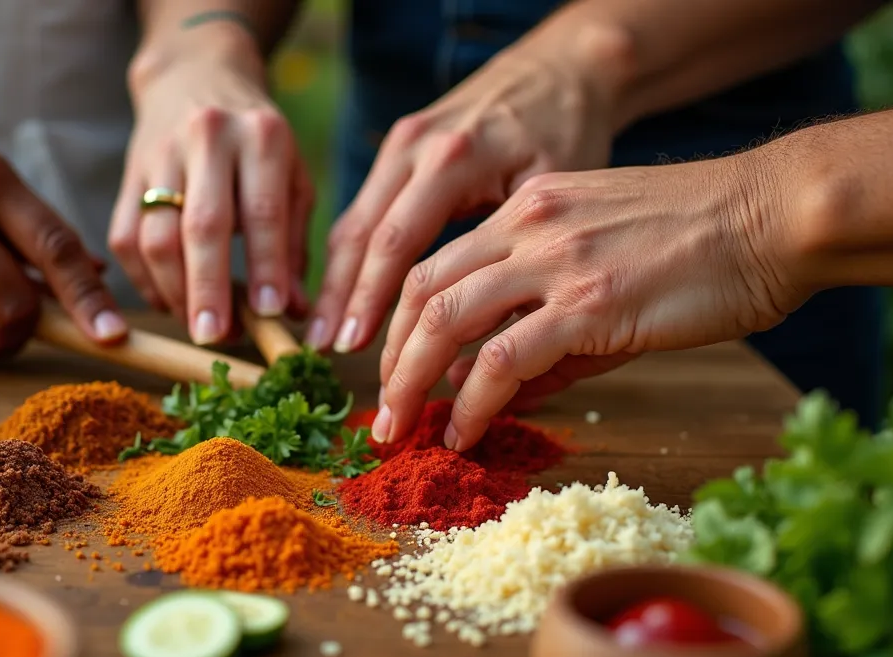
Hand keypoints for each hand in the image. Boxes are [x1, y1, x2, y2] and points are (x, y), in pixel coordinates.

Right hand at [109, 55, 312, 344]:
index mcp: (262, 136)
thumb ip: (294, 244)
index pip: (263, 210)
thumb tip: (293, 312)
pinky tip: (168, 303)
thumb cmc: (258, 143)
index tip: (272, 313)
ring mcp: (161, 154)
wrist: (195, 78)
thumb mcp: (292, 177)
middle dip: (208, 289)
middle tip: (214, 338)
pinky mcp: (127, 174)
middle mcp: (208, 138)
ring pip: (156, 237)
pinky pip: (125, 239)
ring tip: (199, 327)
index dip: (267, 266)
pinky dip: (145, 281)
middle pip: (202, 225)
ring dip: (175, 293)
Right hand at [308, 50, 614, 352]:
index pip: (397, 239)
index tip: (356, 346)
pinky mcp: (399, 150)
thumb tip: (495, 331)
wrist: (559, 68)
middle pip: (360, 233)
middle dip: (341, 298)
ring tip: (326, 336)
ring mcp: (401, 145)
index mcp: (454, 157)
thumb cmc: (568, 130)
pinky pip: (367, 210)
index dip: (371, 297)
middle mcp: (415, 147)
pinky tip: (348, 299)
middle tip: (325, 352)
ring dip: (338, 282)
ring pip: (354, 222)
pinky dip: (354, 257)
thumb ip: (517, 249)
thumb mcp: (554, 187)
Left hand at [373, 153, 805, 450]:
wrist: (775, 215)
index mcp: (528, 207)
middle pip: (423, 289)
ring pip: (446, 320)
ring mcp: (556, 260)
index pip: (437, 265)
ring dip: (411, 381)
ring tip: (402, 429)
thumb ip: (545, 323)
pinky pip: (502, 357)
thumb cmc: (703, 245)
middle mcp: (528, 224)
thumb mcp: (604, 262)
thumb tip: (492, 388)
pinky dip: (471, 401)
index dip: (402, 324)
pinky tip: (464, 431)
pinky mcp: (589, 302)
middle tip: (381, 410)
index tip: (394, 371)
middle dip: (390, 356)